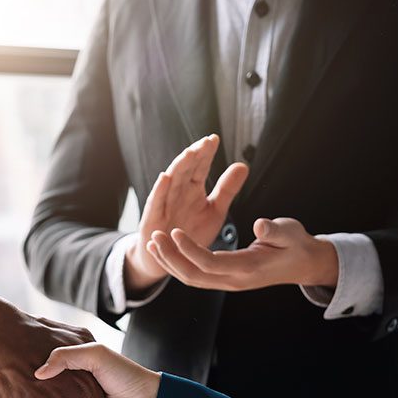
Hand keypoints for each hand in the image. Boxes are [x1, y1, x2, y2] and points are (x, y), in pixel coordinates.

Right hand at [125, 135, 248, 294]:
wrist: (172, 258)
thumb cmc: (192, 232)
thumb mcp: (215, 210)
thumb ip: (227, 189)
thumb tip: (243, 165)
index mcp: (193, 188)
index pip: (200, 166)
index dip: (206, 153)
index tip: (214, 139)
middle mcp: (178, 192)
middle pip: (186, 169)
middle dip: (194, 155)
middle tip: (205, 142)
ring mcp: (165, 203)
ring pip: (171, 181)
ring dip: (179, 167)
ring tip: (189, 153)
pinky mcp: (153, 218)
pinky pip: (156, 202)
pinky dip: (160, 190)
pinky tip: (165, 177)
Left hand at [148, 217, 338, 291]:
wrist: (303, 264)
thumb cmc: (296, 244)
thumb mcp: (291, 232)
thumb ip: (275, 231)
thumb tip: (262, 226)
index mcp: (249, 268)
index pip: (210, 263)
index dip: (189, 249)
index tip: (174, 232)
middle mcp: (234, 279)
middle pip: (194, 275)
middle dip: (171, 258)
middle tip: (154, 236)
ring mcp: (229, 282)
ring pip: (192, 279)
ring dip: (170, 262)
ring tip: (153, 242)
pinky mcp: (225, 278)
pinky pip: (197, 276)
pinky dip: (179, 264)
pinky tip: (167, 250)